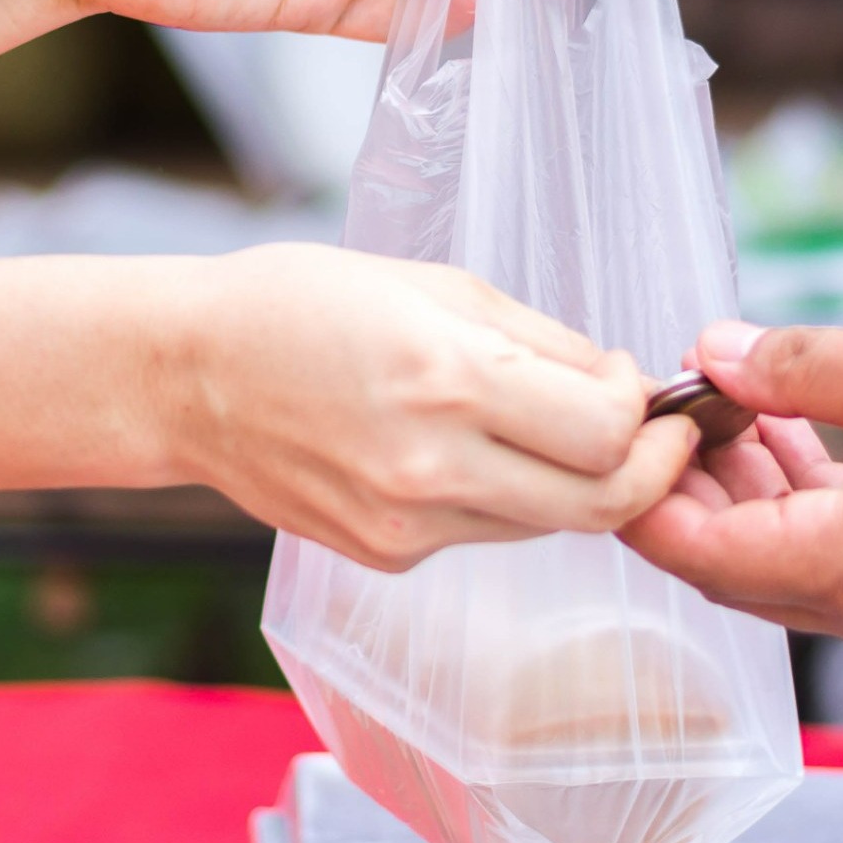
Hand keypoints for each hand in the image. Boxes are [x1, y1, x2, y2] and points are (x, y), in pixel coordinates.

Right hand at [170, 244, 701, 571]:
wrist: (185, 375)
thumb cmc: (299, 304)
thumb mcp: (431, 286)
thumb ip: (538, 340)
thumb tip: (617, 381)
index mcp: (446, 379)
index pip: (605, 432)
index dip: (643, 410)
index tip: (636, 382)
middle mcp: (430, 467)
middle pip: (600, 504)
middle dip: (648, 468)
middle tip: (657, 433)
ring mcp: (405, 525)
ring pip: (547, 524)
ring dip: (574, 482)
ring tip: (551, 427)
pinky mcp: (386, 556)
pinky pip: (483, 534)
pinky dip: (503, 498)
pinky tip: (467, 450)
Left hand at [621, 315, 842, 657]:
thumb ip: (792, 367)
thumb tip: (710, 355)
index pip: (687, 551)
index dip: (637, 481)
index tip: (628, 406)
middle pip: (726, 562)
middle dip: (685, 478)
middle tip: (672, 388)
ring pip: (781, 558)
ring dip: (744, 482)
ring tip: (730, 390)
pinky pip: (840, 556)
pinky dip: (804, 495)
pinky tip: (797, 421)